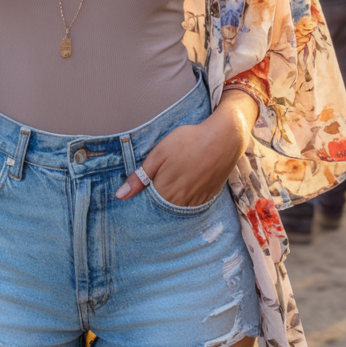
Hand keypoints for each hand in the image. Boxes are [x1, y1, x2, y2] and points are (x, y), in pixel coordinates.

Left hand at [115, 90, 257, 206]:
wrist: (224, 138)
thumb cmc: (189, 141)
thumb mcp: (159, 153)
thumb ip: (140, 177)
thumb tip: (120, 195)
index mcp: (164, 190)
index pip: (146, 205)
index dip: (141, 200)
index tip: (137, 195)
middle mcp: (180, 200)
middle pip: (162, 209)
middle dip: (155, 203)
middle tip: (156, 187)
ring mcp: (196, 199)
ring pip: (178, 208)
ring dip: (171, 202)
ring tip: (171, 187)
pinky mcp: (208, 195)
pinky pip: (193, 205)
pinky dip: (186, 201)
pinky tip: (185, 188)